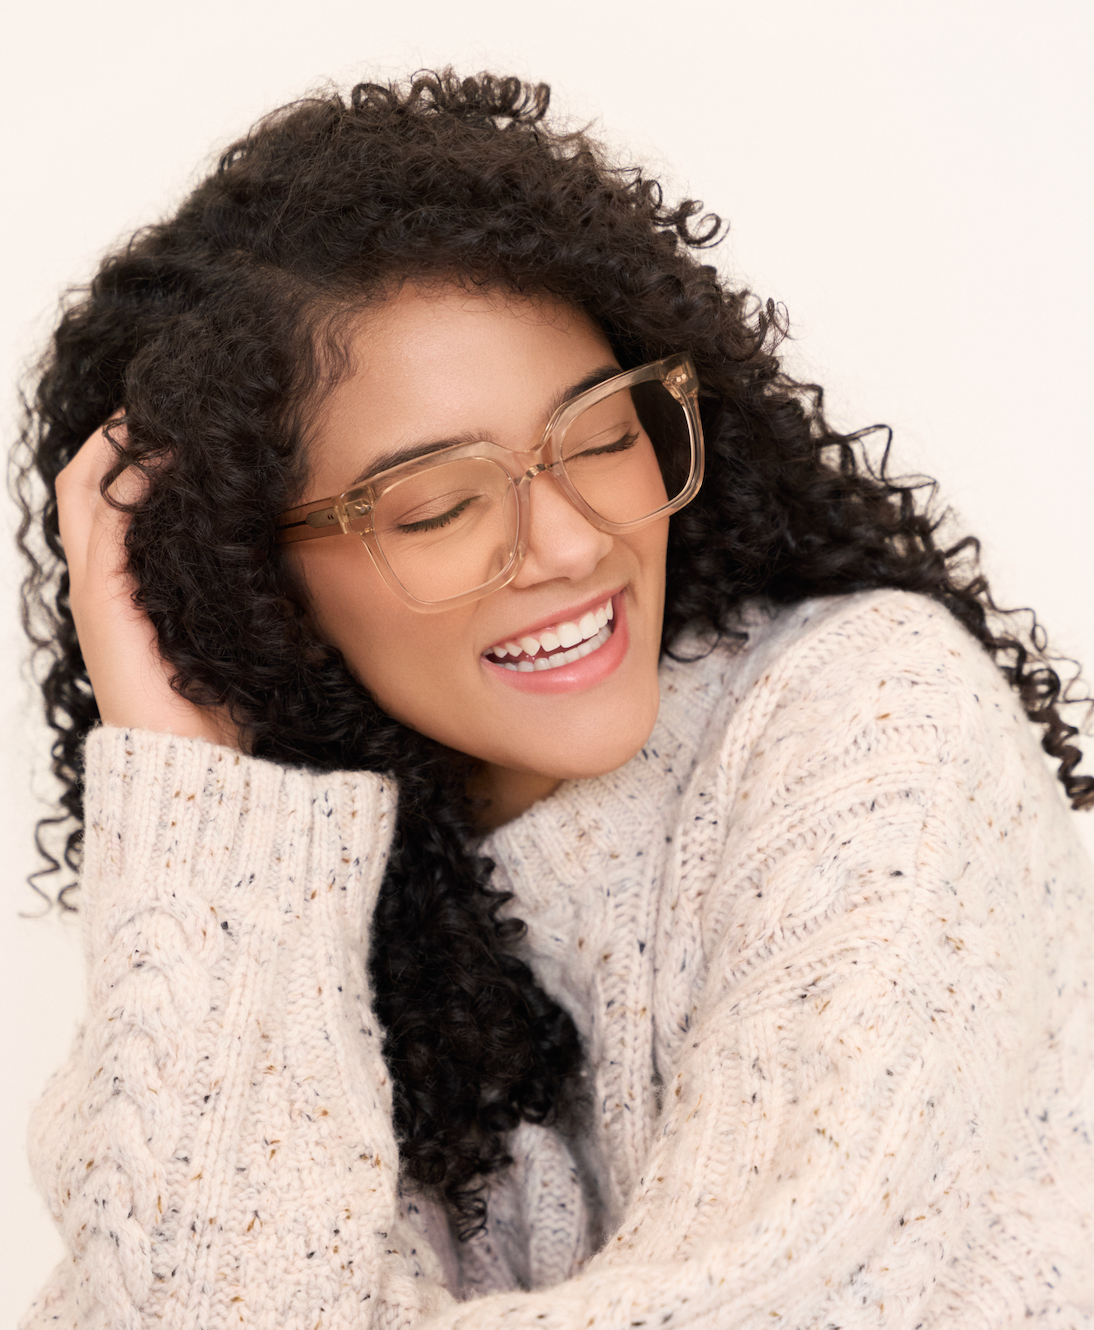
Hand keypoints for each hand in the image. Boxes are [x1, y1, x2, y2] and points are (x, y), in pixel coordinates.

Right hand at [56, 418, 239, 747]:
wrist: (198, 772)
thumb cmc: (223, 711)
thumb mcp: (237, 632)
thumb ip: (243, 589)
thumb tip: (295, 545)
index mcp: (130, 590)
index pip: (115, 503)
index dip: (136, 456)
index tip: (184, 423)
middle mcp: (104, 585)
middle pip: (88, 485)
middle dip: (120, 436)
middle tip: (164, 400)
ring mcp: (97, 593)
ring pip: (85, 492)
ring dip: (120, 444)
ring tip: (159, 409)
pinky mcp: (102, 605)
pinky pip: (106, 524)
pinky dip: (130, 480)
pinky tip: (168, 454)